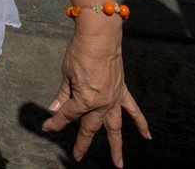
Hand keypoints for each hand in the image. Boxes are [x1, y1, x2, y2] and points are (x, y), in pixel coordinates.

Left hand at [41, 26, 150, 166]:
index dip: (56, 123)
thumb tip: (55, 108)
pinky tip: (147, 136)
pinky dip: (141, 124)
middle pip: (90, 127)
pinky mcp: (122, 91)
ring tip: (118, 164)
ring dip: (117, 146)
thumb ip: (63, 94)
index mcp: (85, 99)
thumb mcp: (66, 73)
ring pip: (115, 127)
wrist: (100, 37)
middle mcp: (102, 103)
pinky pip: (133, 110)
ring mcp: (114, 99)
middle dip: (83, 143)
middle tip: (77, 156)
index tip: (47, 128)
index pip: (68, 115)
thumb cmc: (80, 52)